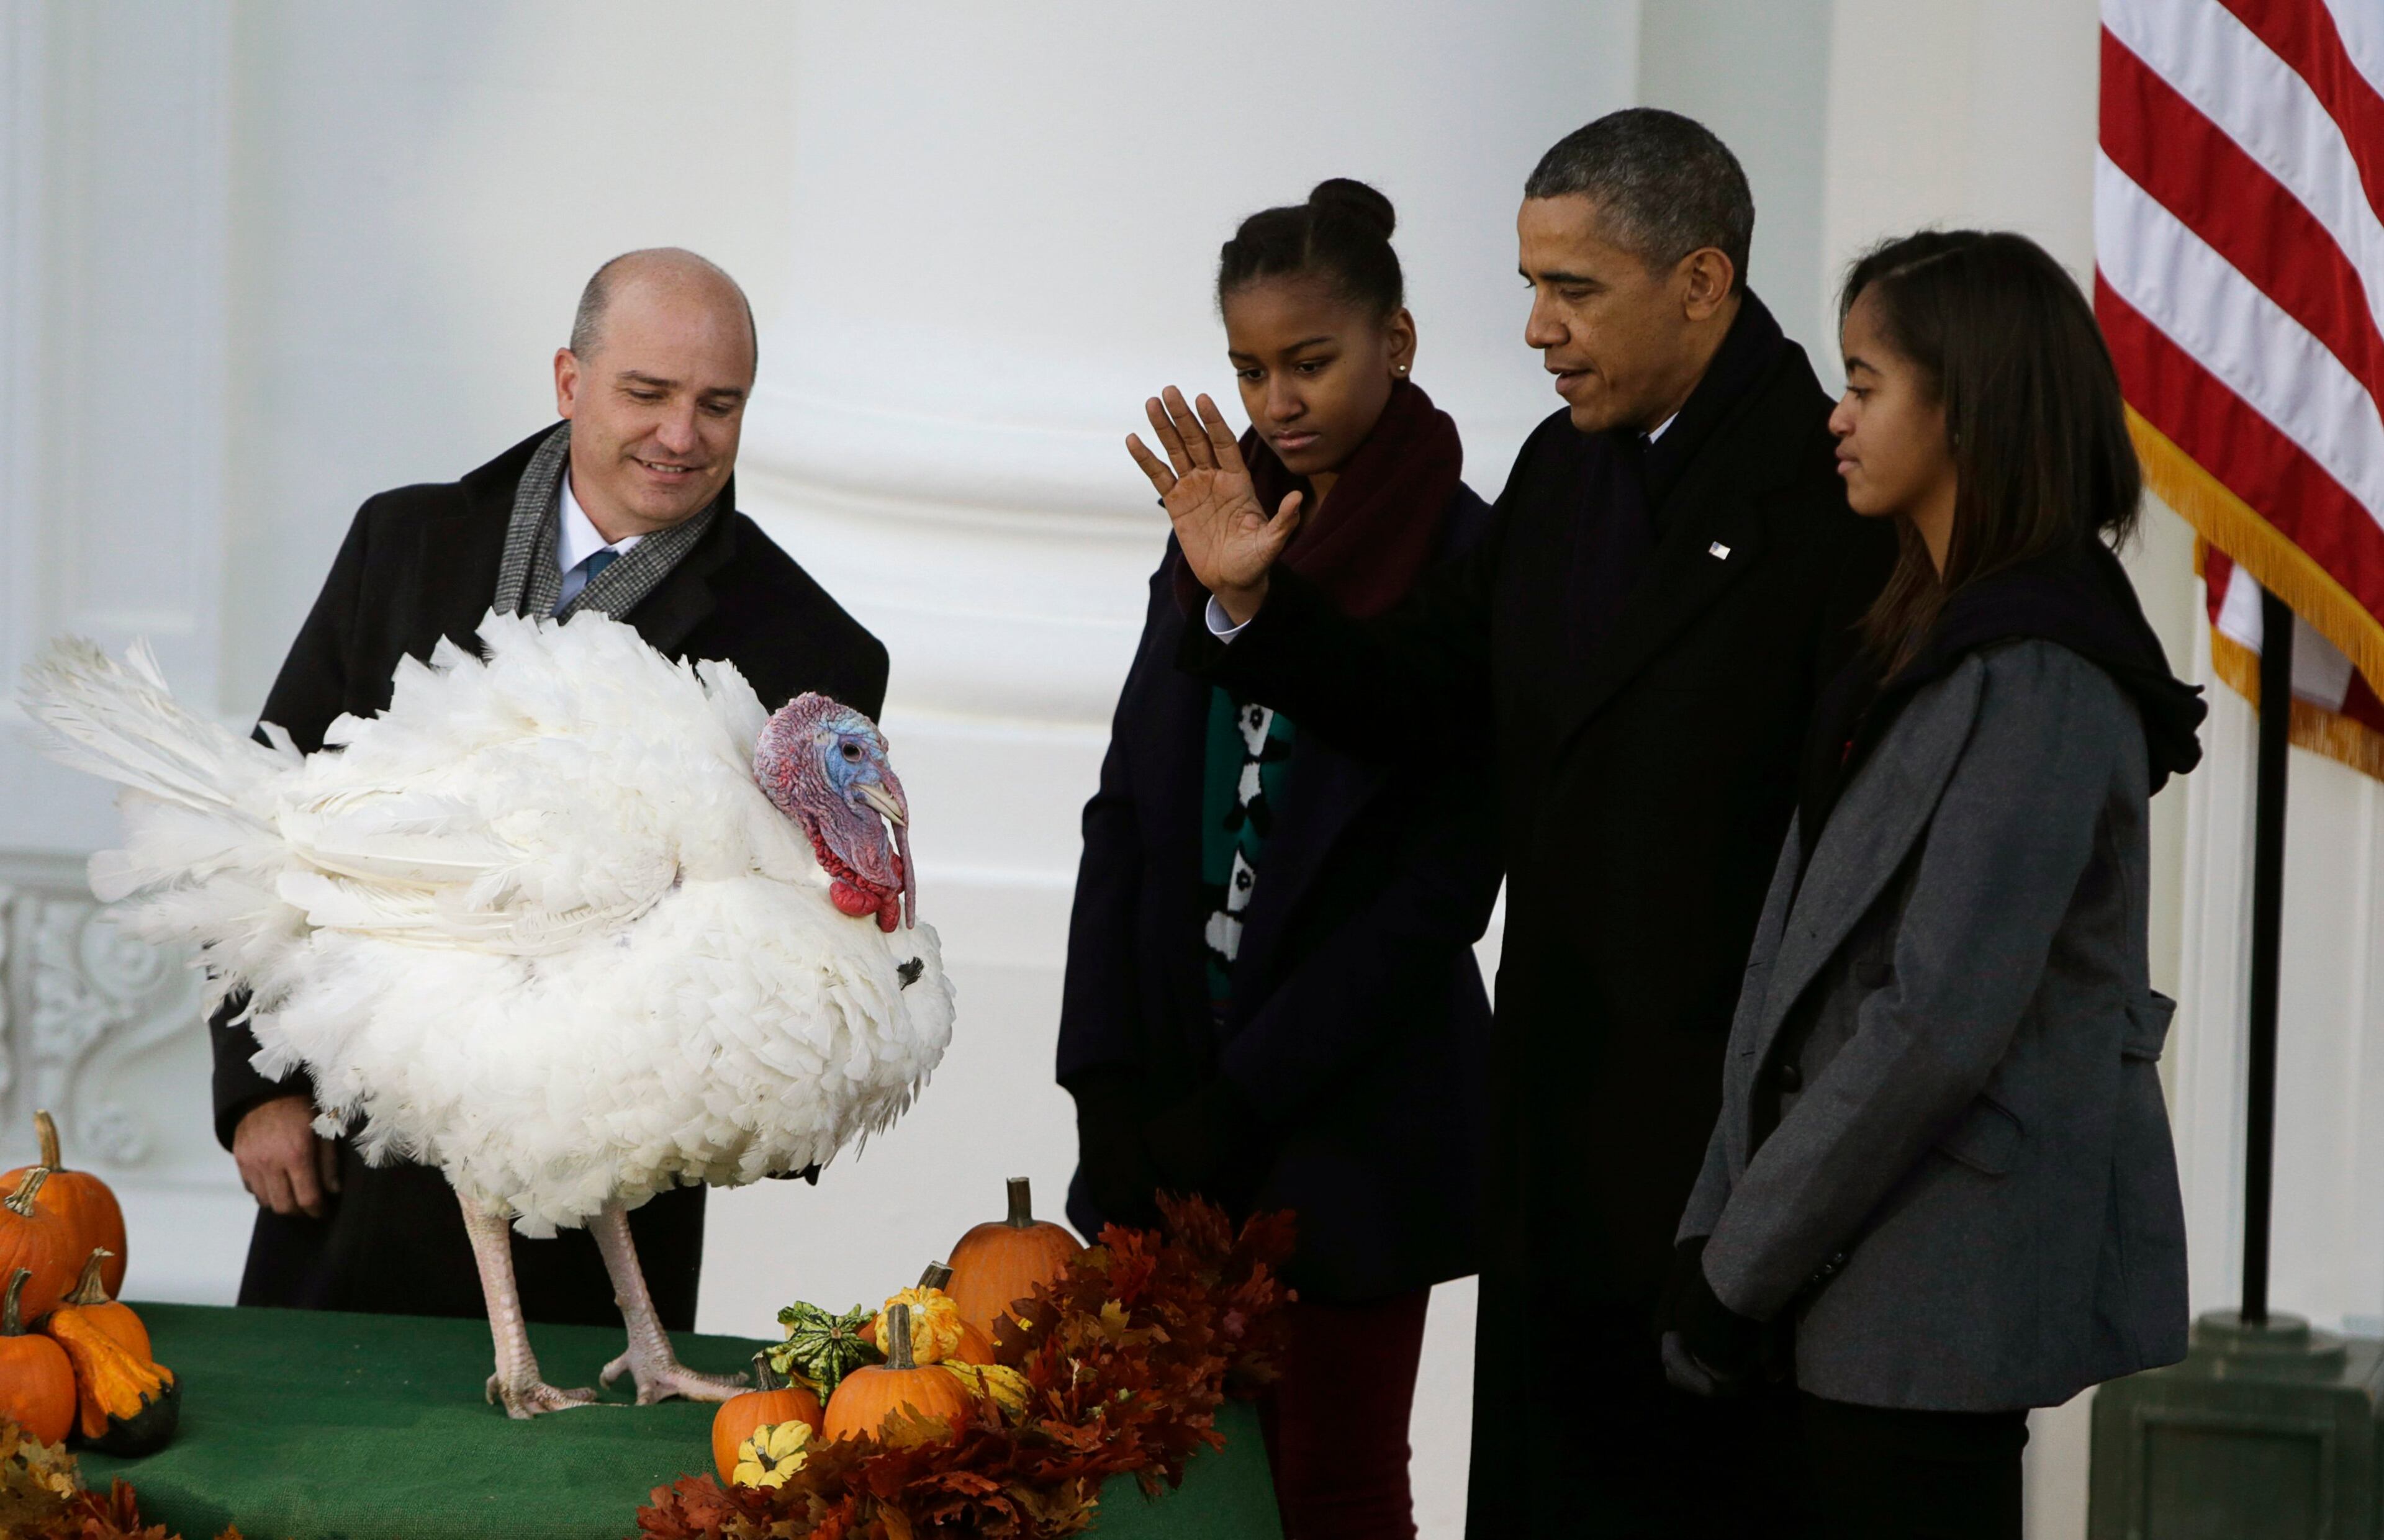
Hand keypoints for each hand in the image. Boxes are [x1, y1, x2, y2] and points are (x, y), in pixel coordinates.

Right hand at [232, 1094, 339, 1217]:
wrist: (268, 1089)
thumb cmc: (303, 1106)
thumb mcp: (325, 1129)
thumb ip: (329, 1162)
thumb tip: (333, 1191)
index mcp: (296, 1154)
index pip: (306, 1198)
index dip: (318, 1210)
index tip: (324, 1210)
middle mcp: (270, 1163)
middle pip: (284, 1206)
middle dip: (300, 1212)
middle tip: (310, 1206)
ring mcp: (251, 1163)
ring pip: (266, 1201)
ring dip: (282, 1203)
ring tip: (295, 1195)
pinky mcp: (239, 1160)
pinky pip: (251, 1189)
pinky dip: (265, 1192)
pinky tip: (277, 1183)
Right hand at [1126, 387, 1302, 624]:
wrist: (1232, 580)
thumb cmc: (1255, 561)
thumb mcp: (1271, 543)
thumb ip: (1283, 521)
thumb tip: (1297, 498)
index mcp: (1238, 481)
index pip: (1224, 443)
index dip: (1213, 421)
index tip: (1202, 399)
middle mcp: (1215, 478)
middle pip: (1197, 440)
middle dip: (1184, 416)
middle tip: (1170, 391)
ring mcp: (1194, 488)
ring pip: (1177, 451)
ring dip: (1164, 428)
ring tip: (1152, 404)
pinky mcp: (1176, 503)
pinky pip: (1159, 476)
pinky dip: (1146, 459)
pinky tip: (1134, 440)